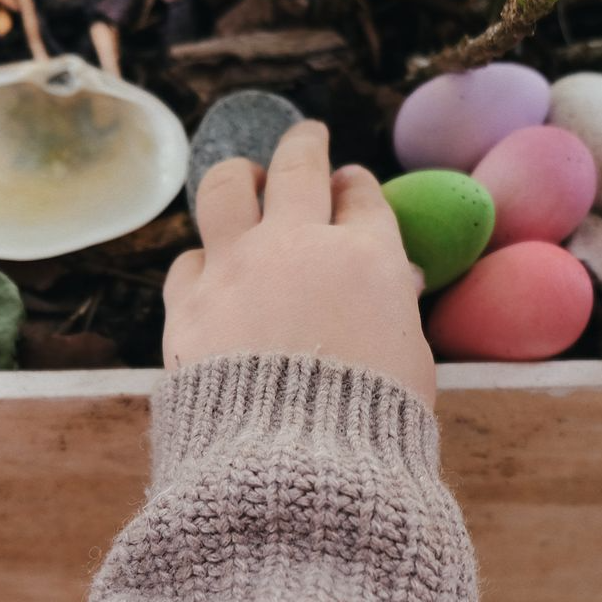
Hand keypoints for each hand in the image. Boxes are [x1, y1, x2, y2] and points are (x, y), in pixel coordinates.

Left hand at [163, 121, 436, 404]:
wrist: (294, 464)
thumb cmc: (372, 425)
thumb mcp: (413, 365)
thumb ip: (397, 312)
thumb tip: (395, 281)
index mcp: (366, 257)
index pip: (361, 198)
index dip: (356, 188)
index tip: (351, 185)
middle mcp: (298, 245)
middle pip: (298, 166)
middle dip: (304, 144)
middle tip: (307, 137)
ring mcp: (236, 268)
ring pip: (225, 187)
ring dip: (238, 175)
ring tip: (242, 176)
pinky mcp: (188, 304)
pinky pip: (188, 260)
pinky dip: (202, 261)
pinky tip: (208, 268)